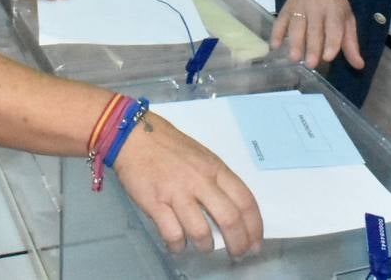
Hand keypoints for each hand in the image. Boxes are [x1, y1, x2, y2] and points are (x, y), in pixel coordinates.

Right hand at [113, 112, 262, 256]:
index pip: (245, 200)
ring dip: (207, 247)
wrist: (135, 135)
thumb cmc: (170, 147)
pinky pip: (172, 234)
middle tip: (238, 254)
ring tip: (205, 248)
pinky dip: (178, 246)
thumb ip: (217, 181)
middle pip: (229, 219)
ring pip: (201, 231)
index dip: (254, 226)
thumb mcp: (203, 157)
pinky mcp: (155, 202)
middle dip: (238, 243)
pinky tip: (178, 244)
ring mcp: (177, 192)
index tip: (255, 242)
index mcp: (215, 168)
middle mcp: (200, 180)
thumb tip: (232, 212)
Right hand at [270, 0, 363, 69]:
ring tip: (294, 58)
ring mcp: (299, 7)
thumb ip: (351, 43)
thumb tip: (359, 65)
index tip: (328, 57)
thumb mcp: (346, 19)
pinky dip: (276, 33)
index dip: (331, 42)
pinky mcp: (285, 9)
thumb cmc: (333, 4)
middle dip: (312, 46)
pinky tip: (275, 46)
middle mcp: (316, 7)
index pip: (334, 26)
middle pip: (314, 28)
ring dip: (294, 42)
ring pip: (296, 25)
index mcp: (334, 9)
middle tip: (310, 64)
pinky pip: (280, 21)